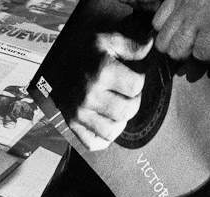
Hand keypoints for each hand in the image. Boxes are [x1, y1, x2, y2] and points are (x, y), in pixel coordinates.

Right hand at [65, 31, 153, 150]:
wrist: (56, 67)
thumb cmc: (85, 54)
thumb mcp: (107, 40)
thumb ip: (132, 45)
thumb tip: (152, 46)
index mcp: (101, 72)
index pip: (136, 86)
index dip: (139, 80)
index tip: (131, 76)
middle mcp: (89, 96)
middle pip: (128, 110)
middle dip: (132, 101)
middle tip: (125, 94)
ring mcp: (79, 113)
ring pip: (114, 130)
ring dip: (120, 121)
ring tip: (116, 108)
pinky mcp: (72, 125)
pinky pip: (94, 143)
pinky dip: (104, 138)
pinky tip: (106, 123)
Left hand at [119, 0, 209, 61]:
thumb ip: (194, 7)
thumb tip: (188, 29)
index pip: (159, 23)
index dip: (170, 35)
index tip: (182, 39)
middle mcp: (186, 6)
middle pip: (164, 42)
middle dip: (178, 50)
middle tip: (194, 50)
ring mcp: (198, 18)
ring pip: (177, 52)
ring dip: (191, 56)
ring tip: (206, 52)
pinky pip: (201, 55)